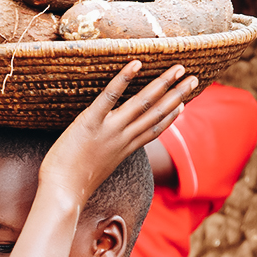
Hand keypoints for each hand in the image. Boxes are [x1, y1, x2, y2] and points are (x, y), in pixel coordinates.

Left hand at [40, 61, 198, 202]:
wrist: (62, 193)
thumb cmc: (71, 185)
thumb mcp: (94, 169)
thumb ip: (103, 157)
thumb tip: (102, 154)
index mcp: (124, 149)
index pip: (154, 130)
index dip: (170, 116)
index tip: (183, 104)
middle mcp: (123, 138)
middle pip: (157, 113)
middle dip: (177, 95)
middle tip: (194, 79)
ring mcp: (109, 130)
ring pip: (142, 103)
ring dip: (162, 83)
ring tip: (178, 68)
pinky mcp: (90, 122)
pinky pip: (110, 97)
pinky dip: (123, 79)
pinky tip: (135, 63)